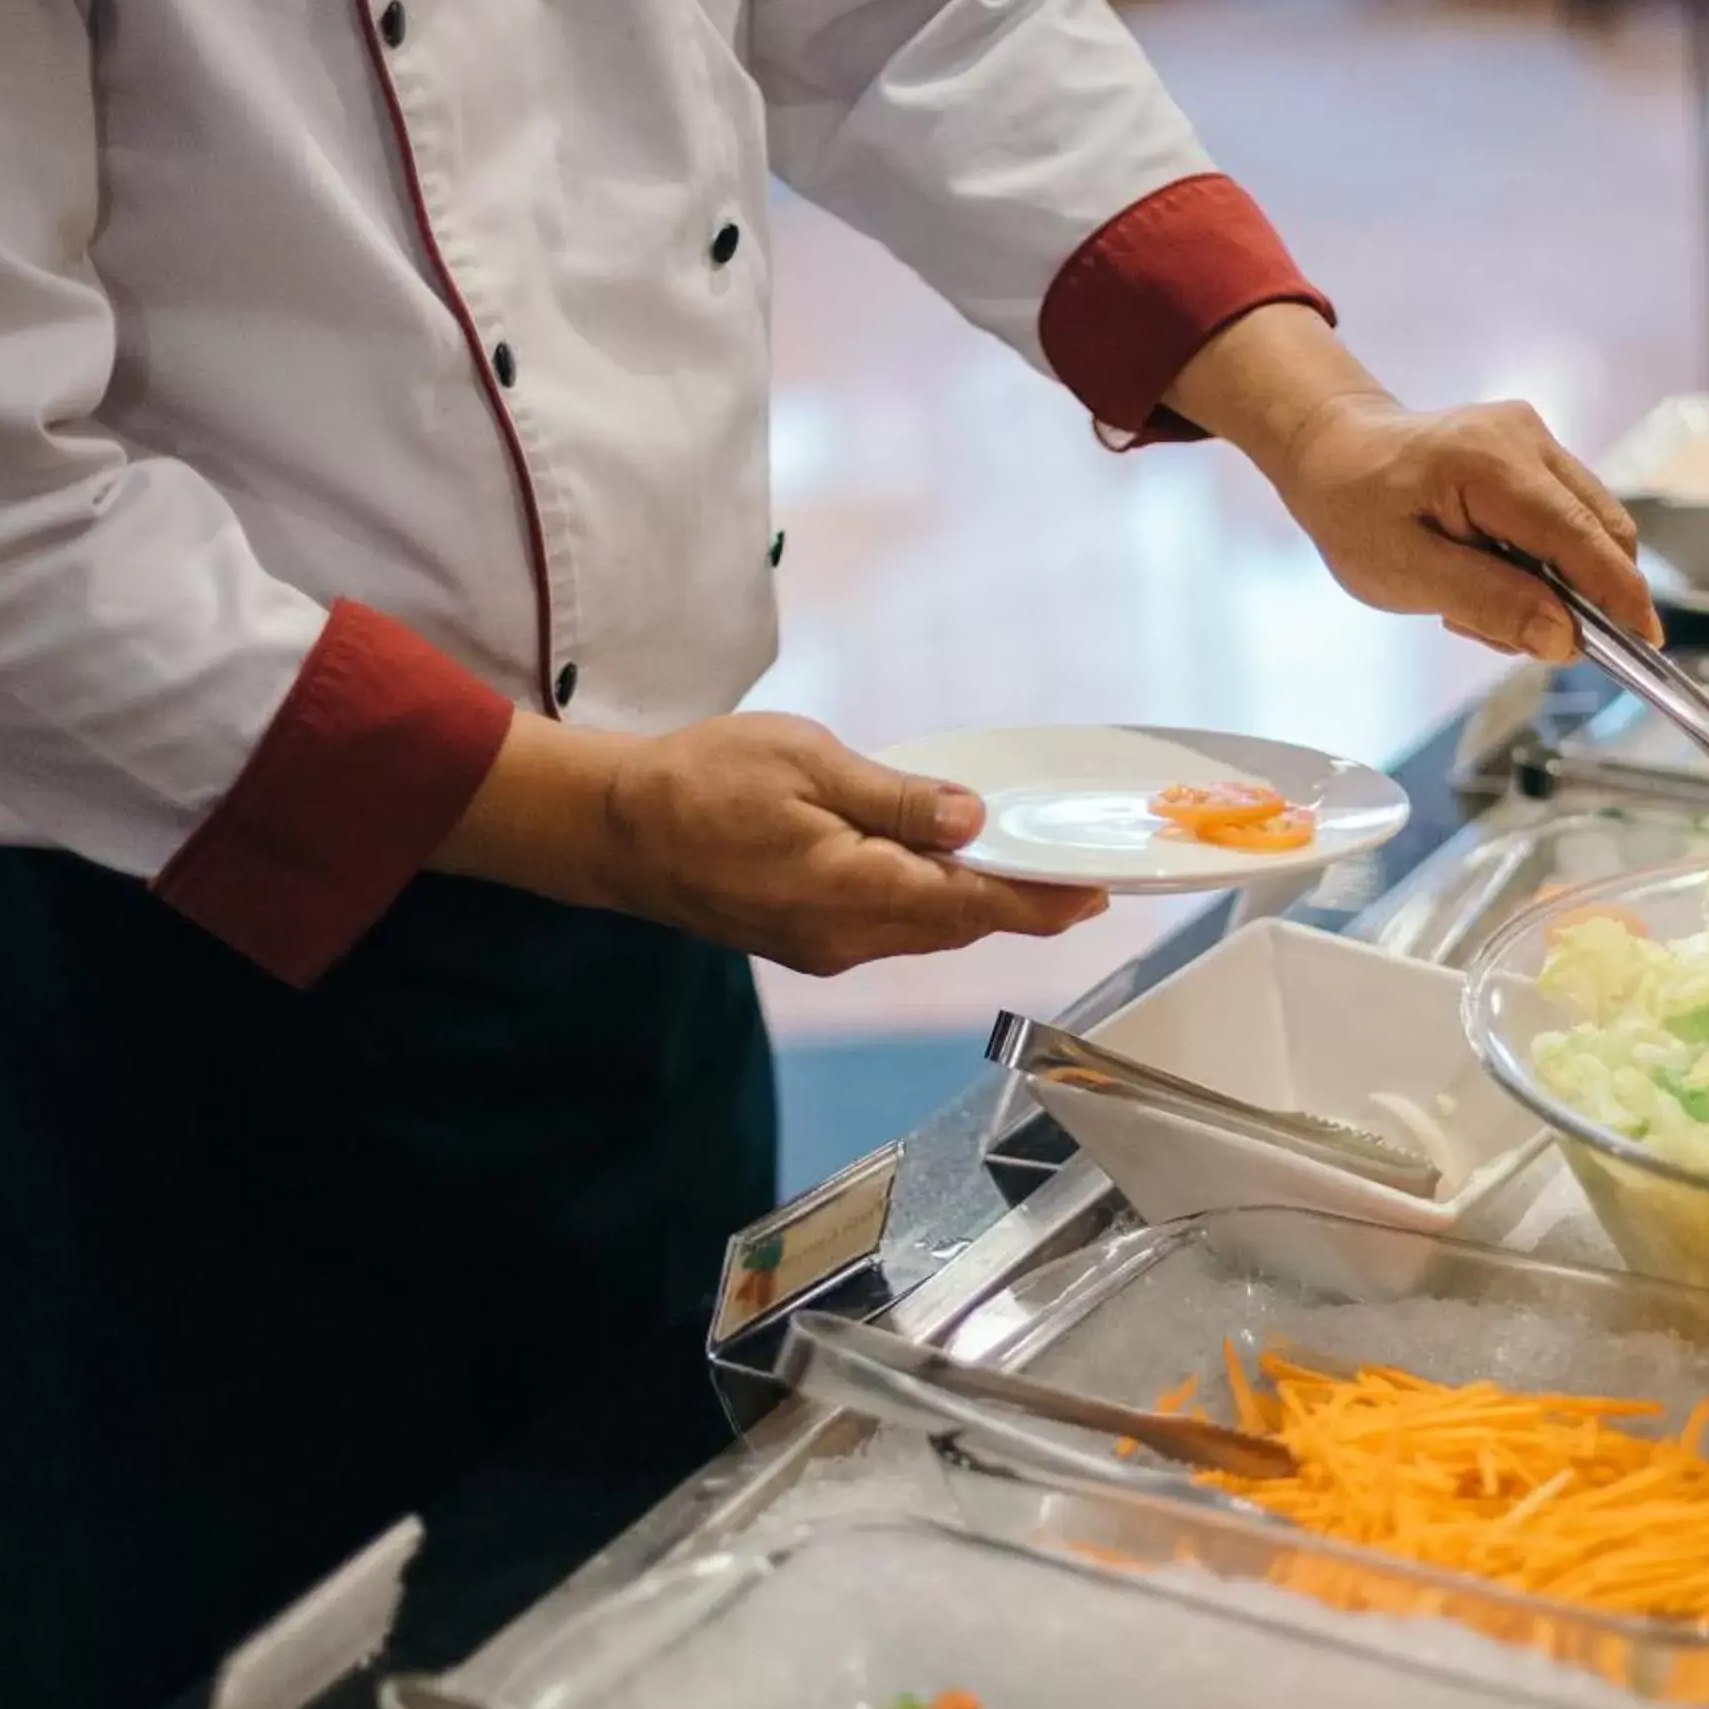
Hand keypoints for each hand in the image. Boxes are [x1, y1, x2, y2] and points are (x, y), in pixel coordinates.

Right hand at [437, 711, 1106, 972]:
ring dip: (977, 911)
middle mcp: (845, 935)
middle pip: (956, 927)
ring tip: (1030, 880)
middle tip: (1081, 886)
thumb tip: (973, 820)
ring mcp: (824, 947)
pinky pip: (889, 932)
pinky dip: (929, 909)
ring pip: (924, 934)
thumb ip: (896, 799)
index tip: (1092, 895)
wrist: (615, 830)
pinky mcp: (807, 944)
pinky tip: (948, 881)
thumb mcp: (806, 761)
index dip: (1037, 901)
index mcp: (850, 887)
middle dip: (1021, 909)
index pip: (969, 903)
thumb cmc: (700, 780)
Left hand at [1264, 392, 1665, 661]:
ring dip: (1555, 584)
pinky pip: (1568, 521)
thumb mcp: (1405, 574)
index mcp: (1492, 462)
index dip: (1618, 595)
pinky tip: (1489, 575)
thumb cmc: (1354, 509)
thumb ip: (1489, 604)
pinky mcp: (1537, 454)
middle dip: (1580, 598)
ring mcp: (1536, 440)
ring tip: (1478, 602)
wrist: (1335, 453)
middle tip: (1517, 637)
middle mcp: (1527, 438)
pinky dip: (1543, 563)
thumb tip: (1563, 639)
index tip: (1647, 643)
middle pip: (1601, 532)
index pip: (1580, 538)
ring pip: (1589, 530)